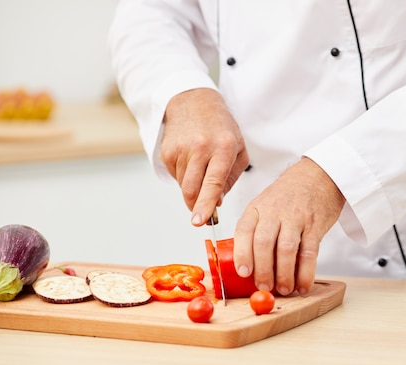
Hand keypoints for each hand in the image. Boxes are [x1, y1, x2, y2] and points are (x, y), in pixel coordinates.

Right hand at [161, 88, 248, 225]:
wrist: (194, 102)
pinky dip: (184, 177)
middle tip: (201, 215)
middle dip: (196, 206)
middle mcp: (201, 148)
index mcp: (223, 147)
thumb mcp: (238, 149)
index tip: (199, 220)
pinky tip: (191, 161)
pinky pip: (175, 177)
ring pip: (184, 186)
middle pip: (193, 189)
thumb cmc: (221, 128)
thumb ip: (230, 179)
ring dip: (193, 188)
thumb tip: (216, 202)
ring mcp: (181, 149)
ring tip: (201, 169)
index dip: (206, 204)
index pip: (213, 182)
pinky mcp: (167, 152)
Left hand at [233, 157, 345, 294]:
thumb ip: (255, 230)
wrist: (318, 175)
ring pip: (286, 249)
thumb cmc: (288, 196)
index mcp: (257, 208)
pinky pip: (310, 252)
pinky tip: (303, 285)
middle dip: (263, 270)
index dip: (242, 253)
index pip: (244, 231)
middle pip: (264, 243)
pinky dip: (306, 273)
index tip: (244, 273)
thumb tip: (247, 267)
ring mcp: (296, 217)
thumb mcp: (264, 205)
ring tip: (284, 289)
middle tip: (264, 287)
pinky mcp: (315, 225)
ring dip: (284, 274)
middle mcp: (275, 211)